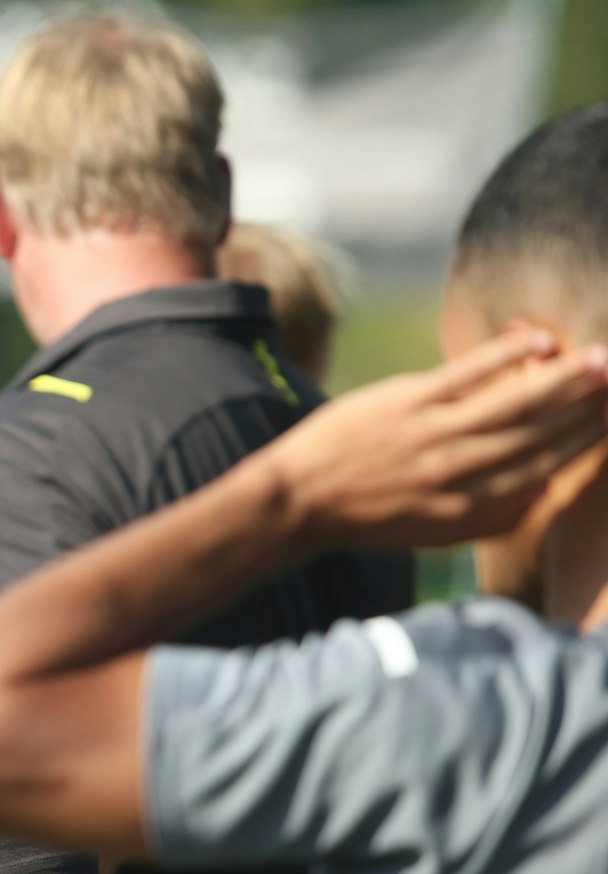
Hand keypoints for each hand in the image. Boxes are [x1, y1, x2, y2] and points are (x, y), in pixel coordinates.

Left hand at [259, 328, 607, 548]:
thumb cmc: (368, 516)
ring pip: (513, 404)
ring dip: (562, 378)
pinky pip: (466, 374)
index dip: (586, 440)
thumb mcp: (435, 534)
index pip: (544, 468)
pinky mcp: (405, 404)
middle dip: (588, 405)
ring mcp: (433, 436)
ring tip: (600, 359)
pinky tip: (536, 339)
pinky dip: (505, 355)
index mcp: (471, 508)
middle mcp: (460, 473)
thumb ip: (492, 517)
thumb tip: (541, 489)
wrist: (296, 501)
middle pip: (539, 433)